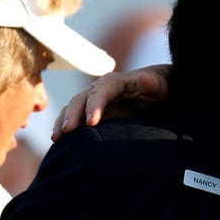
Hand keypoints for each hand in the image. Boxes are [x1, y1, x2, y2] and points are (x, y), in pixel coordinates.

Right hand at [51, 64, 170, 140]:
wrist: (159, 93)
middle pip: (81, 99)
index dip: (94, 106)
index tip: (91, 123)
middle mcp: (101, 89)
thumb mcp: (162, 85)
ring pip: (73, 107)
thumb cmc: (162, 89)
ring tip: (57, 138)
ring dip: (63, 121)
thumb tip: (144, 78)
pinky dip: (65, 126)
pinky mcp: (92, 111)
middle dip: (73, 114)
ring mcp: (94, 100)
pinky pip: (74, 117)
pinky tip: (59, 141)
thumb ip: (153, 83)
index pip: (101, 91)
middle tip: (67, 132)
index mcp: (116, 82)